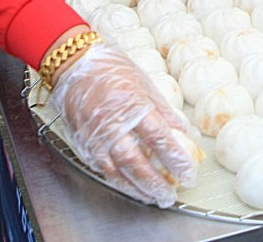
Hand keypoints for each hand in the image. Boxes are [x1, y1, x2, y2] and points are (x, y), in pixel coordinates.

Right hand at [51, 42, 200, 207]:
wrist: (74, 64)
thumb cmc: (111, 68)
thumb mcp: (144, 83)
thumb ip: (164, 110)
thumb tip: (186, 131)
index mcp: (133, 105)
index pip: (159, 139)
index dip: (175, 160)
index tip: (188, 174)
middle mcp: (113, 124)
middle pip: (136, 162)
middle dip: (156, 183)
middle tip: (171, 196)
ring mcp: (95, 135)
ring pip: (117, 171)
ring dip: (137, 188)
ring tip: (154, 198)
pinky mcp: (83, 142)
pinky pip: (101, 168)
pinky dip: (117, 180)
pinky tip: (130, 186)